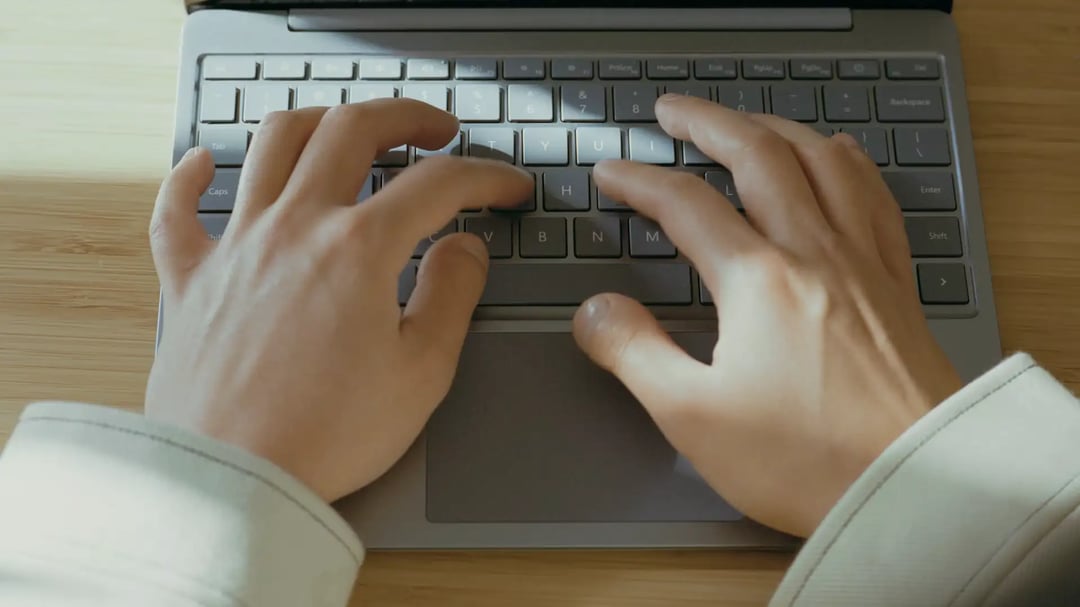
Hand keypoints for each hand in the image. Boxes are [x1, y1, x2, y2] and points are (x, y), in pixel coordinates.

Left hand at [145, 100, 531, 501]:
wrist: (231, 483)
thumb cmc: (325, 436)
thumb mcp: (422, 372)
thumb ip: (452, 295)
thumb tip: (465, 248)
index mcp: (357, 249)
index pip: (438, 183)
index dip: (486, 176)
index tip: (507, 187)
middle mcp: (294, 227)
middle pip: (352, 129)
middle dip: (406, 117)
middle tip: (436, 131)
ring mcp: (236, 246)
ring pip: (271, 143)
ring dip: (317, 121)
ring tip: (345, 131)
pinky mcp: (190, 279)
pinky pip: (178, 207)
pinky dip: (191, 175)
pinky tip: (205, 162)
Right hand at [573, 95, 963, 537]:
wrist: (917, 489)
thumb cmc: (809, 461)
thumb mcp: (694, 417)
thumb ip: (635, 353)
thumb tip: (595, 311)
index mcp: (758, 281)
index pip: (685, 204)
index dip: (639, 180)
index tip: (612, 173)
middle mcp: (814, 253)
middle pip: (757, 156)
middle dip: (707, 123)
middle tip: (673, 111)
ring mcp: (863, 263)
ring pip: (822, 162)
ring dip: (775, 128)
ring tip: (747, 120)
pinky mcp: (897, 286)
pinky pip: (874, 197)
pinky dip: (847, 162)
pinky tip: (839, 158)